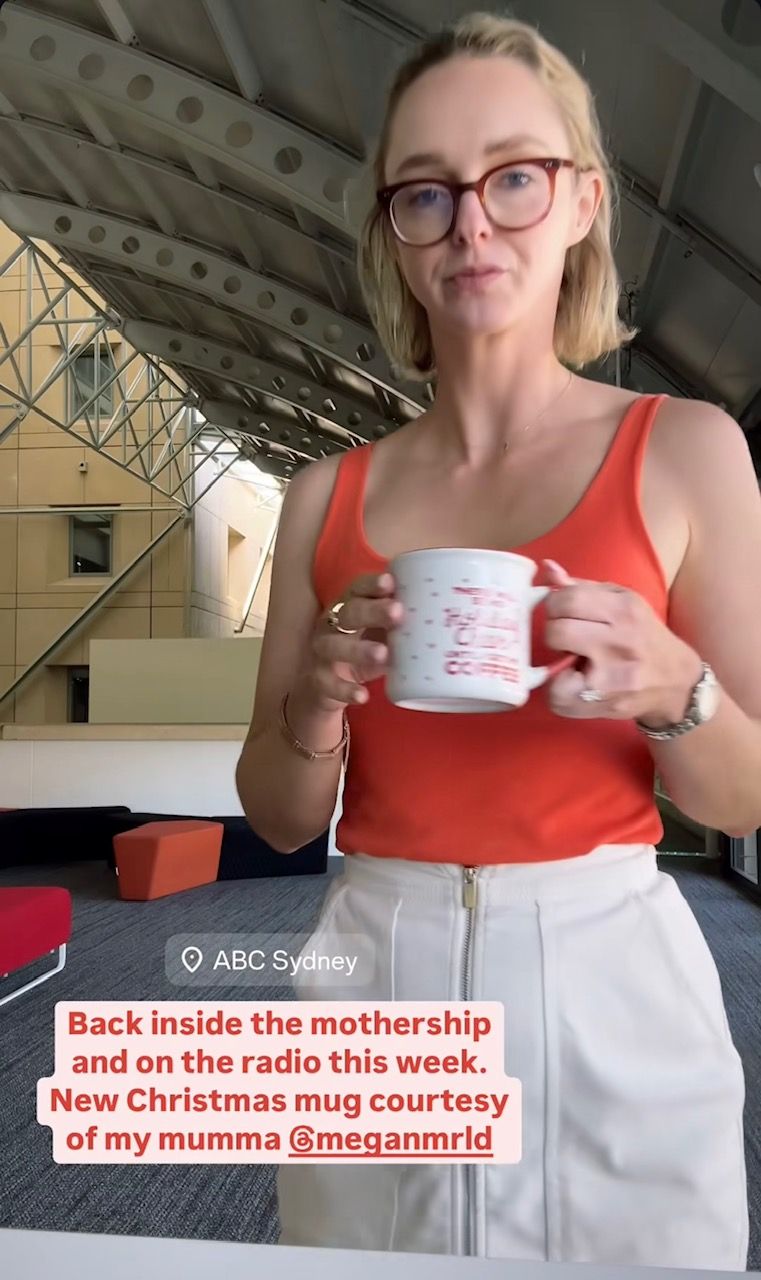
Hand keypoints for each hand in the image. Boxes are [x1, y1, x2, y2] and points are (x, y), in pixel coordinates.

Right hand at [297, 572, 403, 713]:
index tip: (390, 581)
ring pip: (334, 647)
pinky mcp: (319, 680)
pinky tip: (362, 696)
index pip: (357, 589)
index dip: (371, 585)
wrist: (327, 685)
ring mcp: (322, 652)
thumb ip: (400, 622)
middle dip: (372, 612)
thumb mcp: (381, 632)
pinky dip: (345, 690)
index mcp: (347, 606)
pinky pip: (329, 684)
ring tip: (383, 654)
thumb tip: (445, 611)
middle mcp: (331, 625)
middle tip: (398, 612)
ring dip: (358, 650)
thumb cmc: (363, 647)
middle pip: (348, 613)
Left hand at [540, 558, 702, 723]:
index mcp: (624, 609)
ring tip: (572, 662)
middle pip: (557, 631)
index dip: (554, 605)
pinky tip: (575, 684)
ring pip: (553, 669)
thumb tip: (547, 568)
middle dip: (553, 633)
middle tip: (565, 639)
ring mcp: (613, 676)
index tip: (561, 613)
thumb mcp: (621, 602)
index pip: (567, 599)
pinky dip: (559, 692)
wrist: (676, 682)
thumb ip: (583, 587)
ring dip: (555, 665)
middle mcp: (621, 641)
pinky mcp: (606, 703)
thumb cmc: (643, 637)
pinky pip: (559, 698)